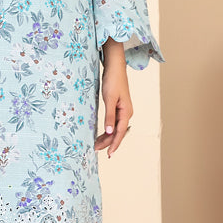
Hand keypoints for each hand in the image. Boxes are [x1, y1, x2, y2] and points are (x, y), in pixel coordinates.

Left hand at [96, 41, 132, 156]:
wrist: (115, 68)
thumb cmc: (113, 81)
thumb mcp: (109, 99)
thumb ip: (109, 116)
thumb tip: (109, 132)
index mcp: (126, 112)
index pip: (120, 133)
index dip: (114, 144)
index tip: (109, 154)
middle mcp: (126, 113)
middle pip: (118, 132)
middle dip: (108, 142)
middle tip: (96, 150)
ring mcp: (123, 111)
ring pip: (116, 128)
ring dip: (107, 137)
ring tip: (97, 144)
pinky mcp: (118, 107)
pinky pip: (114, 123)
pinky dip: (108, 129)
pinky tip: (102, 134)